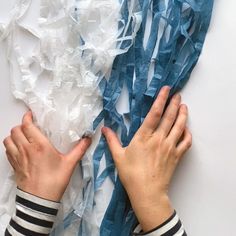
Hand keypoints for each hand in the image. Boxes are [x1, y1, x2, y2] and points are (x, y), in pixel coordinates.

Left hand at [3, 111, 90, 201]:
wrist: (40, 201)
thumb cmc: (55, 181)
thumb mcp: (70, 164)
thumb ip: (80, 149)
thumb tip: (88, 139)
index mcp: (39, 145)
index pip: (27, 125)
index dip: (27, 117)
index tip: (31, 115)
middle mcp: (26, 149)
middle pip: (15, 130)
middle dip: (21, 125)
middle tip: (30, 127)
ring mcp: (18, 158)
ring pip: (8, 139)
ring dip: (14, 135)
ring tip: (22, 136)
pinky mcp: (14, 166)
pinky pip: (7, 150)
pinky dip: (10, 146)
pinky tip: (18, 149)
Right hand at [102, 86, 191, 231]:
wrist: (147, 192)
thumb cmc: (131, 174)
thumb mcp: (118, 156)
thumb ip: (112, 140)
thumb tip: (104, 128)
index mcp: (144, 136)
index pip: (155, 113)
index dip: (161, 99)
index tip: (166, 90)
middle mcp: (159, 139)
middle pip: (169, 117)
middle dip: (174, 103)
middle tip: (178, 94)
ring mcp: (170, 147)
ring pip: (179, 126)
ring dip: (183, 115)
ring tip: (184, 106)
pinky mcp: (176, 156)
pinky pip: (186, 142)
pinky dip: (187, 133)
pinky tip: (186, 129)